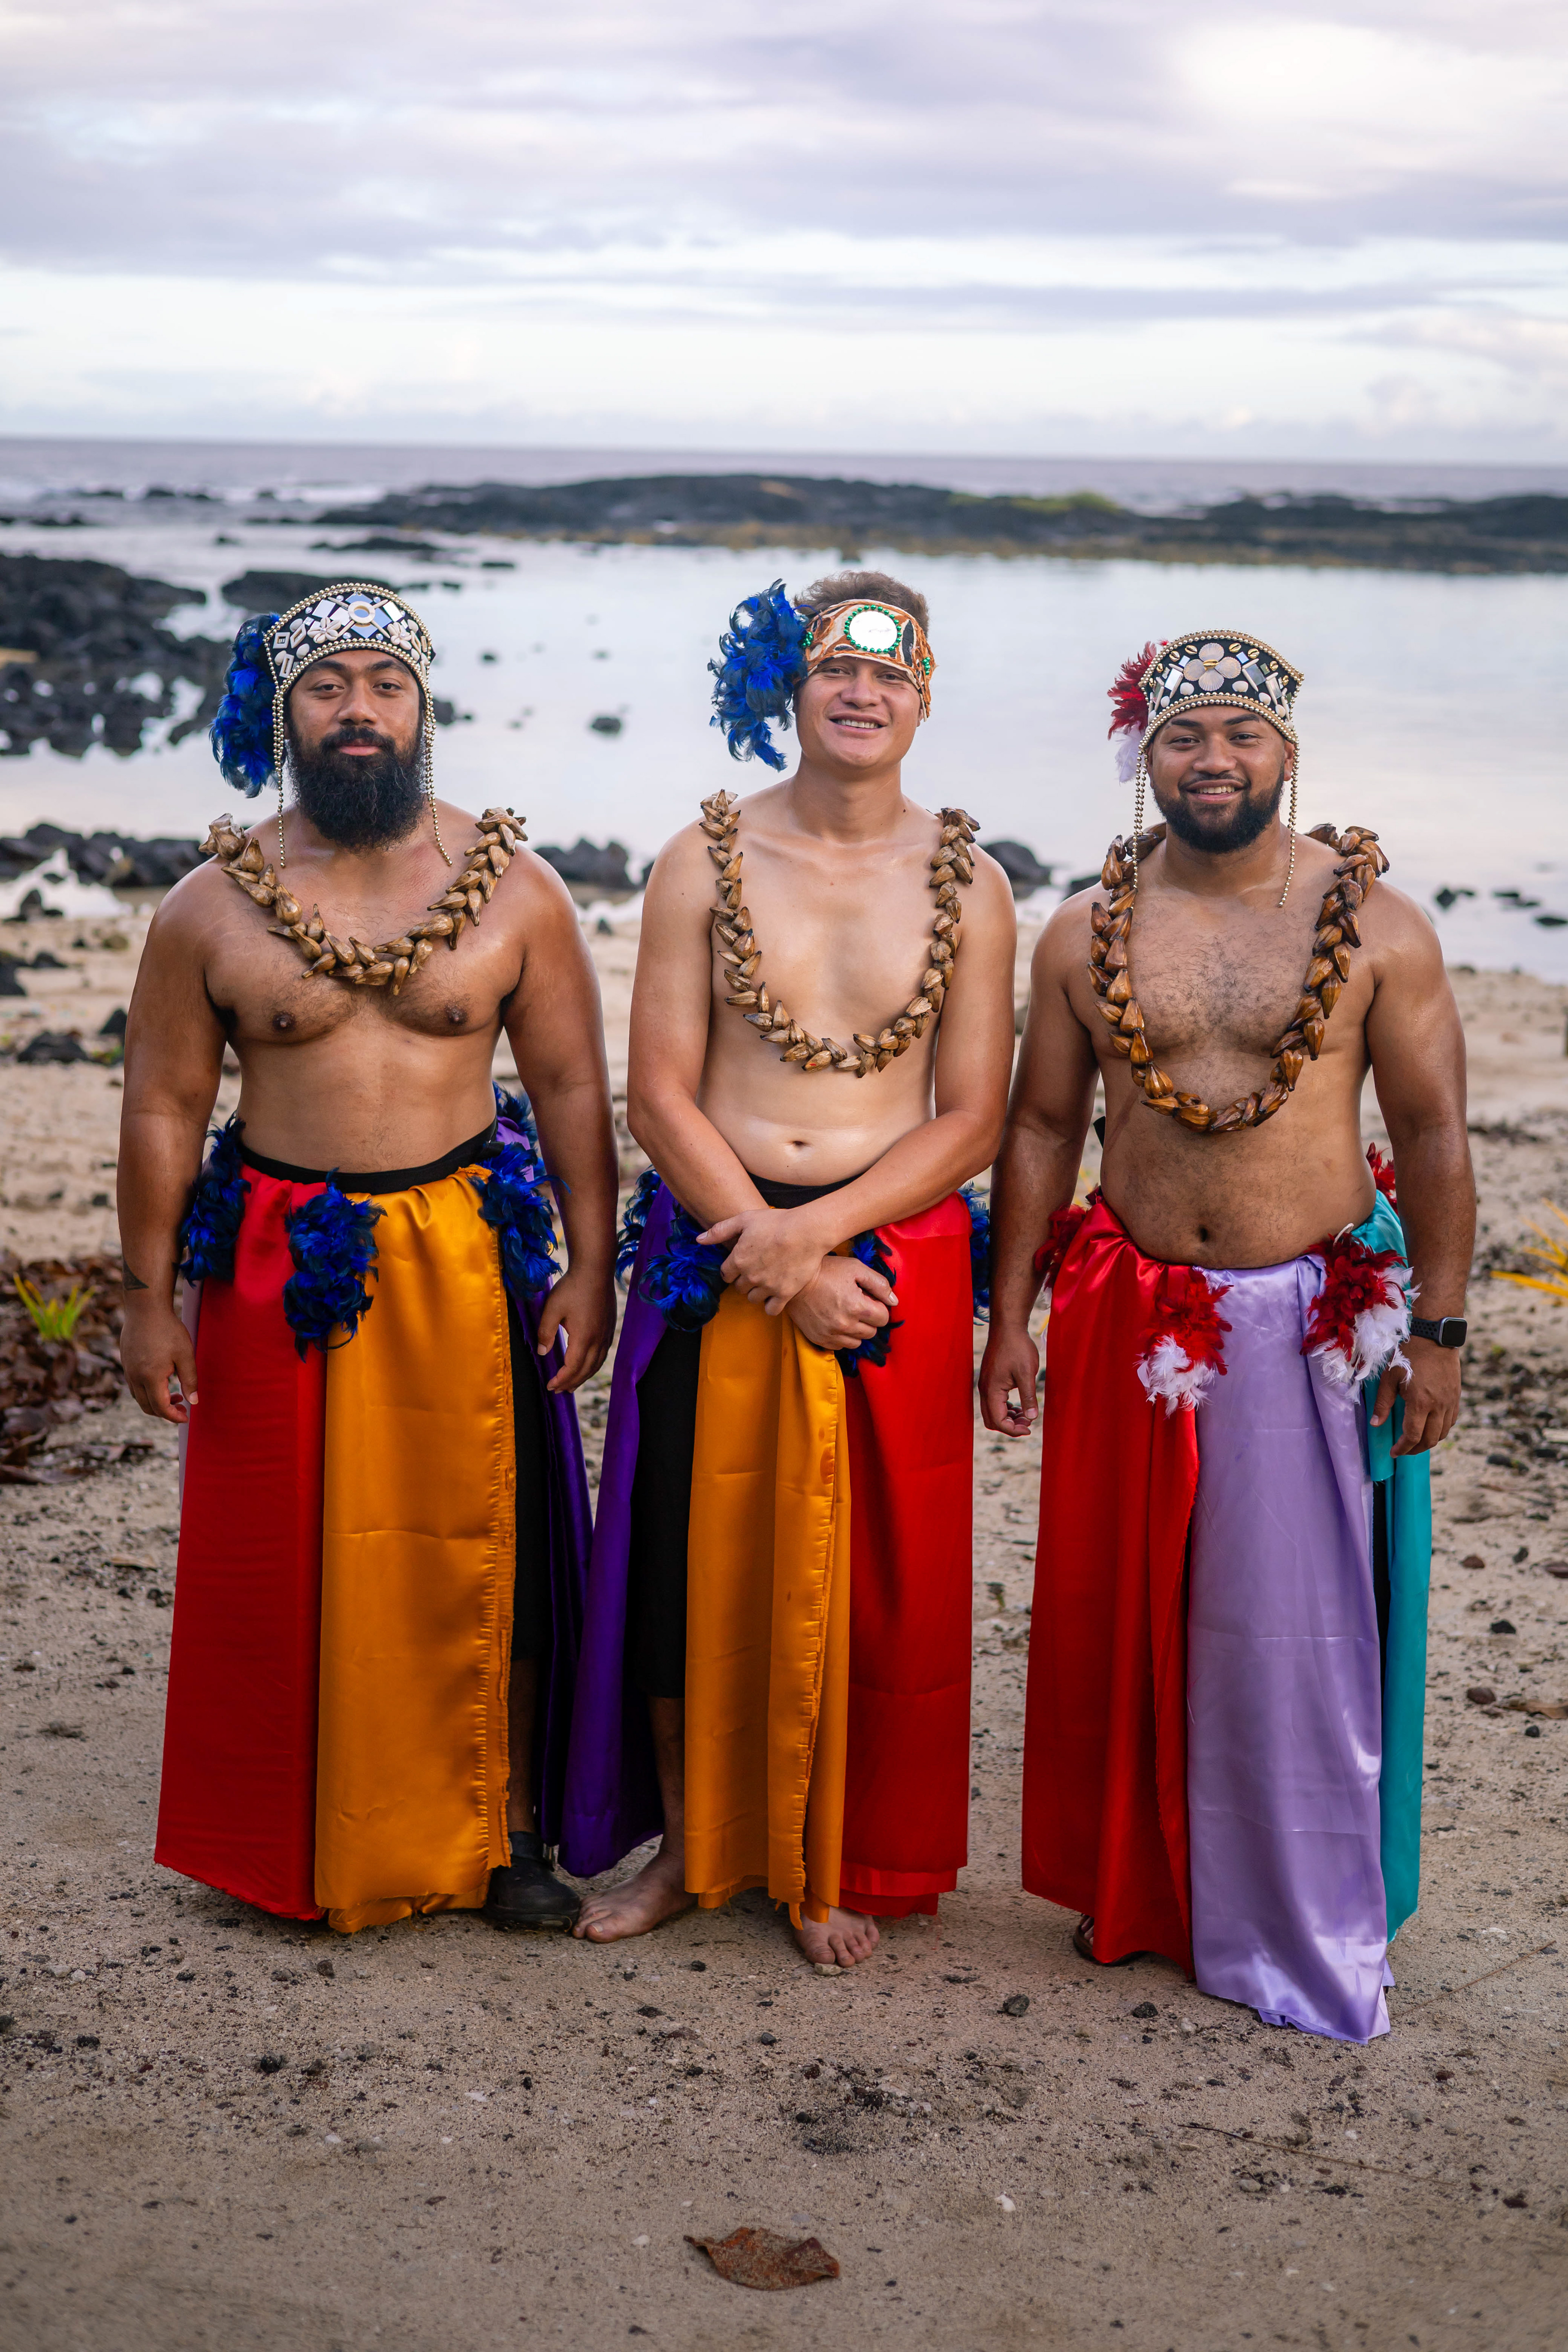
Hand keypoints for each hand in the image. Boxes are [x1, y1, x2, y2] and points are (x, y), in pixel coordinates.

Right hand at [120, 1299, 197, 1424]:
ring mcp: (127, 1369)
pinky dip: (147, 1390)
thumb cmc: (168, 1329)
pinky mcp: (125, 1362)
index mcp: (150, 1377)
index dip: (174, 1416)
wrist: (145, 1308)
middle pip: (147, 1407)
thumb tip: (194, 1402)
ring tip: (175, 1394)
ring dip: (155, 1402)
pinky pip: (134, 1385)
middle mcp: (134, 1377)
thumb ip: (190, 1380)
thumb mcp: (185, 1355)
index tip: (186, 1417)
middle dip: (165, 1412)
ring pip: (139, 1397)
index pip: (160, 1408)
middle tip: (182, 1407)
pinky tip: (162, 1380)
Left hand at [535, 1262, 616, 1392]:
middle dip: (571, 1383)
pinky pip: (603, 1354)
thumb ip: (546, 1332)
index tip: (550, 1386)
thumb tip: (543, 1353)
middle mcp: (598, 1339)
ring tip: (571, 1385)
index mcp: (584, 1337)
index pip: (573, 1367)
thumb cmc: (572, 1286)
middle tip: (558, 1391)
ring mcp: (606, 1334)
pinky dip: (593, 1365)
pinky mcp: (609, 1327)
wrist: (595, 1269)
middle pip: (586, 1370)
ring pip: (597, 1364)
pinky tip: (587, 1364)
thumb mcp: (552, 1308)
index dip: (561, 1380)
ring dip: (583, 1376)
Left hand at [699, 1204, 857, 1315]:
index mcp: (738, 1259)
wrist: (808, 1230)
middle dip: (744, 1280)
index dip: (732, 1269)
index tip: (742, 1263)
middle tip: (757, 1269)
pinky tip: (775, 1295)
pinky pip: (771, 1310)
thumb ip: (720, 1230)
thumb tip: (698, 1240)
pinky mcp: (785, 1293)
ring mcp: (767, 1286)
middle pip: (739, 1287)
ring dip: (757, 1291)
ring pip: (753, 1298)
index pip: (725, 1274)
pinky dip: (771, 1305)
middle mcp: (750, 1276)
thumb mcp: (745, 1219)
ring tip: (767, 1280)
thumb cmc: (777, 1221)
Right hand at [785, 1256, 895, 1352]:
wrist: (795, 1281)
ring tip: (846, 1314)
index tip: (868, 1298)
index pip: (883, 1318)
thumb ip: (879, 1284)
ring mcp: (831, 1334)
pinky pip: (840, 1346)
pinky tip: (835, 1321)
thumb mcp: (855, 1268)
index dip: (879, 1307)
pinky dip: (842, 1336)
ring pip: (858, 1342)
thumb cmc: (827, 1270)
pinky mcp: (819, 1339)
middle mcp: (845, 1324)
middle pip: (872, 1332)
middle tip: (857, 1304)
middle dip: (869, 1319)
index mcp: (857, 1306)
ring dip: (857, 1330)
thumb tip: (894, 1301)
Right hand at [979, 1323, 1039, 1434]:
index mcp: (992, 1390)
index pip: (998, 1421)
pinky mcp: (990, 1380)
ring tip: (1026, 1414)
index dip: (1013, 1430)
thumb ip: (1028, 1397)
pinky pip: (994, 1402)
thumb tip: (1032, 1417)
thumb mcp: (1027, 1374)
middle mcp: (985, 1390)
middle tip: (1028, 1423)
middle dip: (1010, 1426)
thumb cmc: (1017, 1347)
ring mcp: (986, 1384)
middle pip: (991, 1420)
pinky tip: (1019, 1405)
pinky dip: (1006, 1408)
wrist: (1007, 1327)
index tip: (1030, 1427)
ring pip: (992, 1412)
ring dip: (1008, 1418)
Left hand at [1372, 1335, 1460, 1454]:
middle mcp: (1438, 1406)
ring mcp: (1450, 1402)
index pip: (1413, 1436)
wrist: (1434, 1339)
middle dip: (1415, 1449)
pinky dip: (1440, 1430)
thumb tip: (1375, 1424)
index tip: (1393, 1453)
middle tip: (1403, 1450)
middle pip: (1430, 1440)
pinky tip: (1430, 1427)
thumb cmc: (1408, 1355)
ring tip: (1415, 1441)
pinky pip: (1451, 1421)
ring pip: (1443, 1433)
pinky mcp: (1456, 1397)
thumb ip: (1382, 1403)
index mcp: (1420, 1403)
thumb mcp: (1389, 1378)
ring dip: (1429, 1441)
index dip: (1402, 1448)